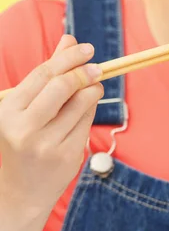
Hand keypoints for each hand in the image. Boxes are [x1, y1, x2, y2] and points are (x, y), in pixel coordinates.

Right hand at [0, 35, 102, 212]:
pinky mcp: (67, 156)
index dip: (67, 58)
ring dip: (92, 91)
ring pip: (81, 105)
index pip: (42, 76)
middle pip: (63, 87)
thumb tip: (69, 39)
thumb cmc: (23, 139)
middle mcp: (25, 128)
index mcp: (9, 111)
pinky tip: (86, 110)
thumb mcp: (25, 107)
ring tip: (93, 88)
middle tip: (98, 67)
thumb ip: (47, 74)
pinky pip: (87, 124)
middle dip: (84, 73)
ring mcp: (47, 144)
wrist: (21, 191)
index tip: (87, 48)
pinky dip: (90, 112)